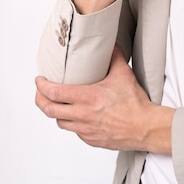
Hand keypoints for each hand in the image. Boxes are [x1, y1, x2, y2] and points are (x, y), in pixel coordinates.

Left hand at [35, 45, 173, 153]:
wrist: (144, 127)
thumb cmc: (134, 103)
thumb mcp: (123, 73)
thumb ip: (114, 56)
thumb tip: (110, 44)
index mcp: (87, 98)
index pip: (55, 93)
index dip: (42, 86)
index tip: (39, 80)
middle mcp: (83, 115)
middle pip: (50, 110)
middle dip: (40, 99)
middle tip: (40, 92)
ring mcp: (85, 130)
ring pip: (60, 122)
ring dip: (55, 112)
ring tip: (56, 103)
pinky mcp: (90, 139)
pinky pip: (74, 131)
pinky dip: (70, 122)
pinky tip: (75, 115)